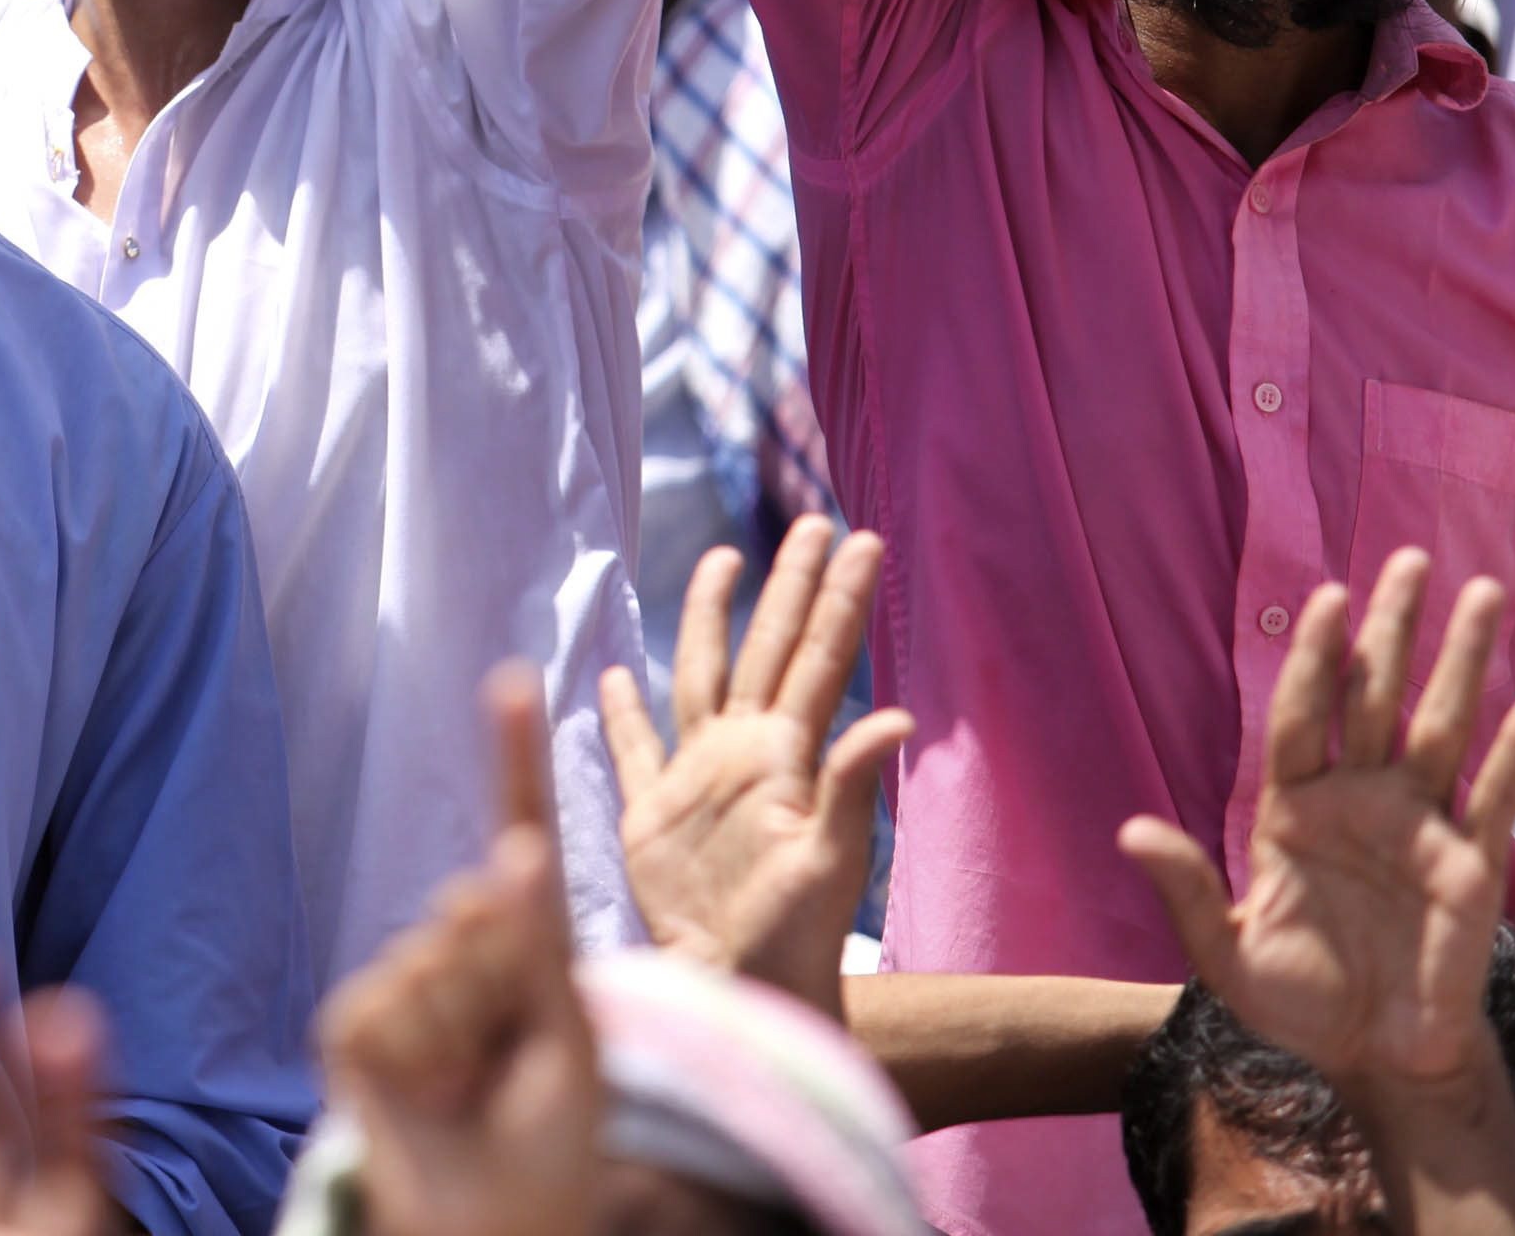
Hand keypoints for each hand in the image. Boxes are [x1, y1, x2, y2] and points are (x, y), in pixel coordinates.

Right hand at [320, 666, 603, 1235]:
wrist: (500, 1222)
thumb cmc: (553, 1140)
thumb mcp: (571, 1036)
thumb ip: (538, 946)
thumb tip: (511, 848)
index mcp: (524, 944)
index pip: (517, 832)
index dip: (512, 756)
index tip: (512, 681)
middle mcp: (459, 948)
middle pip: (478, 906)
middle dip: (505, 980)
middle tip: (513, 1057)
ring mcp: (403, 985)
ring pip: (433, 959)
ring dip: (465, 1030)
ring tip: (475, 1087)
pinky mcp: (354, 1026)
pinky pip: (384, 1002)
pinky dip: (416, 1050)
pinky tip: (428, 1091)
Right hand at [597, 517, 911, 1017]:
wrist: (740, 991)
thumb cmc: (792, 936)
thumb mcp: (830, 863)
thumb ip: (852, 787)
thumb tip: (899, 719)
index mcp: (783, 755)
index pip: (817, 659)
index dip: (836, 600)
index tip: (858, 540)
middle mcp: (743, 753)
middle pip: (767, 648)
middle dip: (789, 586)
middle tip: (814, 523)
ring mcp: (697, 780)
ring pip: (701, 675)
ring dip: (711, 619)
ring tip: (721, 562)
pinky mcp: (652, 817)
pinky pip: (634, 750)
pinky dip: (623, 714)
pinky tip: (615, 676)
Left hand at [1119, 551, 1514, 1097]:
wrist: (1375, 1058)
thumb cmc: (1297, 1002)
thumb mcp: (1226, 955)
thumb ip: (1186, 891)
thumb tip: (1129, 830)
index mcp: (1293, 808)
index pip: (1304, 716)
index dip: (1316, 659)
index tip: (1326, 597)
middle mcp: (1359, 800)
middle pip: (1375, 698)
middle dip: (1390, 630)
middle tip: (1405, 558)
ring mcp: (1420, 826)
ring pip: (1442, 726)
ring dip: (1463, 661)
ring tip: (1485, 591)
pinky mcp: (1473, 865)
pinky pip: (1496, 796)